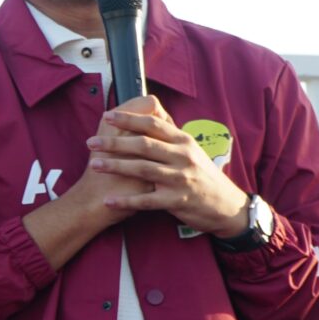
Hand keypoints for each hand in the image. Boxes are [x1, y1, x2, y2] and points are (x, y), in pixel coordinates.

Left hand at [85, 95, 249, 236]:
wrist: (226, 205)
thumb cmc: (202, 176)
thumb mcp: (191, 150)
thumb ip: (170, 136)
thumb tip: (150, 113)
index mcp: (183, 141)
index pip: (153, 124)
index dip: (128, 119)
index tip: (107, 116)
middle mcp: (182, 157)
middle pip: (143, 145)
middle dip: (114, 143)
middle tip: (92, 142)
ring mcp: (180, 179)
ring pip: (143, 170)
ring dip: (116, 167)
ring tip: (95, 165)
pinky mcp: (177, 201)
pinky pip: (147, 201)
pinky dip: (126, 201)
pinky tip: (109, 201)